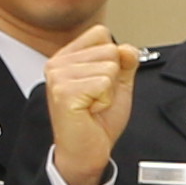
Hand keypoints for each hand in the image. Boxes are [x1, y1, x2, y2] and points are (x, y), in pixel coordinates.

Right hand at [37, 30, 139, 184]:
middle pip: (109, 50)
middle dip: (113, 78)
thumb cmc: (97, 120)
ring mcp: (58, 76)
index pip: (100, 34)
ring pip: (109, 67)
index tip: (102, 82)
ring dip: (108, 91)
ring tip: (93, 104)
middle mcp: (58, 63)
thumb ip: (125, 62)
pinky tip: (90, 110)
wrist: (87, 150)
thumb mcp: (118, 84)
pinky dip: (104, 100)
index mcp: (67, 57)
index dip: (114, 59)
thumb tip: (127, 48)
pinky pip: (103, 83)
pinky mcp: (64, 91)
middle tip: (97, 98)